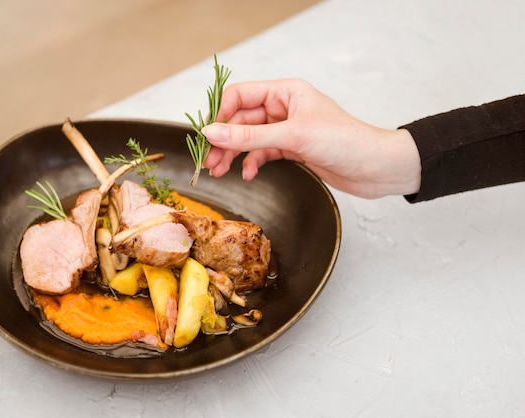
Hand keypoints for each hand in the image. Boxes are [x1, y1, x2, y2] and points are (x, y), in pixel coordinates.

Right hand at [202, 79, 420, 198]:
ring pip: (250, 139)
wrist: (377, 168)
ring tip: (220, 171)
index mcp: (286, 92)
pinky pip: (263, 153)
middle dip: (224, 141)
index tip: (207, 136)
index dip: (221, 115)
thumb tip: (212, 132)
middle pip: (242, 120)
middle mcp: (285, 107)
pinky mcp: (293, 149)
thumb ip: (249, 137)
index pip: (240, 96)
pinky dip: (253, 163)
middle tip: (209, 162)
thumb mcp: (292, 136)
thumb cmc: (346, 142)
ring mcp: (288, 129)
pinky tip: (249, 175)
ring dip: (234, 155)